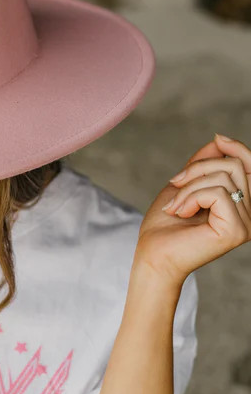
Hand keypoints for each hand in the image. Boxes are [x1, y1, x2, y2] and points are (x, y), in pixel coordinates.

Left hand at [135, 134, 250, 287]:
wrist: (153, 254)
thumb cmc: (166, 223)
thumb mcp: (185, 184)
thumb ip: (205, 164)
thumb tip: (220, 140)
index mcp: (242, 205)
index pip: (250, 167)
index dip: (237, 148)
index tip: (218, 139)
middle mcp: (250, 215)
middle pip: (234, 165)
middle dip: (198, 168)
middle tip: (176, 185)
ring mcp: (246, 224)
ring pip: (224, 177)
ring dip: (190, 186)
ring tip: (176, 205)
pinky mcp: (236, 231)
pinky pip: (217, 193)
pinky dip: (191, 197)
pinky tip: (181, 212)